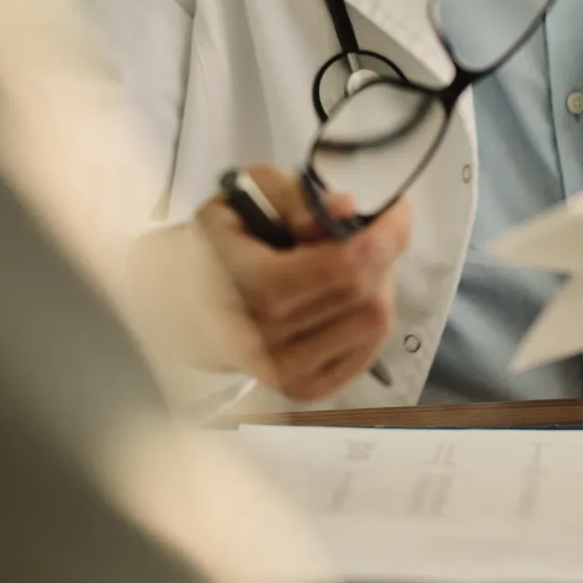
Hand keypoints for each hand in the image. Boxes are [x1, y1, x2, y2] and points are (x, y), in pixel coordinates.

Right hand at [195, 166, 410, 400]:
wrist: (186, 298)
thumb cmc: (224, 237)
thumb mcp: (250, 192)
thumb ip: (297, 197)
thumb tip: (345, 208)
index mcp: (249, 286)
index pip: (342, 267)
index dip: (384, 234)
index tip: (396, 206)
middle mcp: (265, 341)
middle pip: (364, 294)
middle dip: (384, 252)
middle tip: (375, 227)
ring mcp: (285, 373)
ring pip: (373, 324)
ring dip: (381, 283)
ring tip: (358, 260)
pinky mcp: (303, 390)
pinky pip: (368, 352)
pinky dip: (372, 315)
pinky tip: (351, 294)